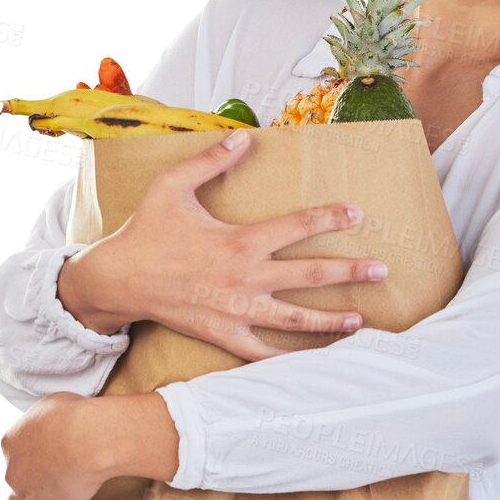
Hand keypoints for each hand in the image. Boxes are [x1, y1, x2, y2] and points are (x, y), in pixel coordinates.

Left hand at [2, 391, 179, 499]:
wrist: (90, 438)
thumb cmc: (73, 416)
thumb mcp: (50, 403)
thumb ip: (43, 418)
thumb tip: (50, 422)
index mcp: (11, 442)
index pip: (12, 447)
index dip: (28, 447)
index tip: (44, 444)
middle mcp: (15, 471)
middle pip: (12, 478)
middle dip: (23, 475)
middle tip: (44, 468)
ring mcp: (34, 495)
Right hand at [58, 129, 388, 360]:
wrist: (118, 279)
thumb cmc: (145, 231)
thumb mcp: (172, 186)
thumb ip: (211, 161)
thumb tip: (243, 137)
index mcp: (239, 241)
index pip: (298, 226)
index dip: (330, 217)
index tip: (356, 213)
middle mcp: (245, 279)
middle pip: (310, 275)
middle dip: (349, 272)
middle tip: (381, 270)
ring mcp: (236, 311)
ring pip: (295, 319)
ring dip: (330, 321)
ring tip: (359, 321)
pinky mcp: (222, 334)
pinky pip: (261, 353)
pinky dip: (286, 360)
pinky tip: (309, 362)